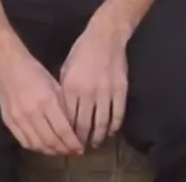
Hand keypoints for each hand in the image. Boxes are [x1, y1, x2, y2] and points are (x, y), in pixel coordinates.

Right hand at [0, 39, 82, 155]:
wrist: (7, 65)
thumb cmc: (34, 71)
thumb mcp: (54, 85)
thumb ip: (63, 106)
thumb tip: (74, 127)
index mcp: (47, 101)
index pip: (63, 130)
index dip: (72, 142)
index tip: (80, 148)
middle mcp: (32, 112)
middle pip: (50, 140)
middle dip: (64, 149)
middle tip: (72, 152)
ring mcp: (18, 118)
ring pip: (37, 144)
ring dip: (50, 151)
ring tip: (60, 151)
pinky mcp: (9, 122)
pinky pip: (24, 141)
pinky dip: (36, 147)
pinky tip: (44, 146)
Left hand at [60, 15, 128, 149]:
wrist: (105, 36)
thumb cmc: (82, 52)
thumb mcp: (65, 70)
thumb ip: (64, 93)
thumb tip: (64, 115)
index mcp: (71, 88)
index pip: (68, 119)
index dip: (68, 134)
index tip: (68, 142)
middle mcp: (88, 92)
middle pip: (84, 125)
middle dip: (82, 140)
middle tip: (81, 149)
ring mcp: (106, 92)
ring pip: (102, 123)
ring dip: (98, 137)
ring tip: (95, 143)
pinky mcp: (121, 90)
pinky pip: (117, 114)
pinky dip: (113, 126)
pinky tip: (110, 132)